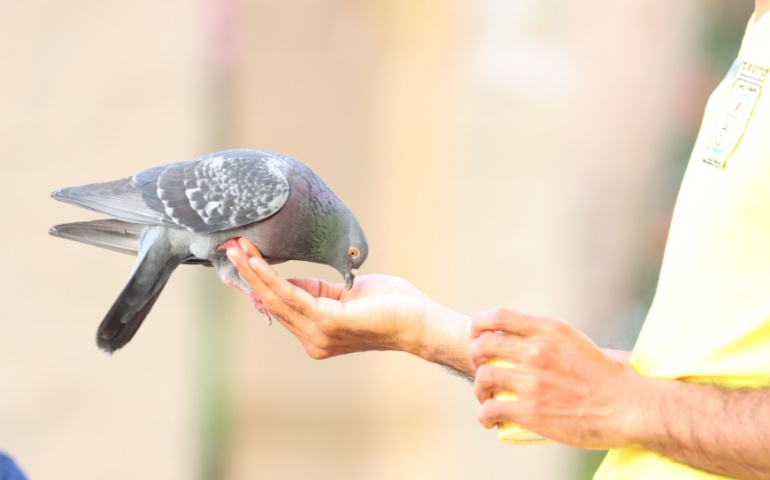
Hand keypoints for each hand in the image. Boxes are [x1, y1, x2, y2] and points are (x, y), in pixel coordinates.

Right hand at [226, 238, 471, 372]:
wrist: (418, 320)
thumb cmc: (391, 306)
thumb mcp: (346, 294)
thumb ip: (319, 291)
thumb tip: (291, 282)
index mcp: (317, 333)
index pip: (281, 306)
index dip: (262, 281)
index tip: (246, 256)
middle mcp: (313, 339)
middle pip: (272, 302)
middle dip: (251, 272)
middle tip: (232, 247)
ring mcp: (319, 334)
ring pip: (277, 297)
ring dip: (255, 271)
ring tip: (238, 248)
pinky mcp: (328, 322)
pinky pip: (292, 295)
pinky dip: (272, 276)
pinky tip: (258, 260)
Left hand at [468, 307, 646, 448]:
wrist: (629, 407)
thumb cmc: (607, 378)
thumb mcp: (576, 342)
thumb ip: (549, 339)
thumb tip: (524, 340)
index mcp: (548, 330)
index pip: (499, 316)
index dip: (479, 324)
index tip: (475, 334)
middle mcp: (536, 351)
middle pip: (483, 346)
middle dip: (475, 357)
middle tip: (481, 370)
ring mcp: (531, 381)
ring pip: (483, 377)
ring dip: (479, 389)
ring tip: (487, 398)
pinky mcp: (530, 411)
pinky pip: (490, 409)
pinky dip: (484, 415)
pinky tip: (489, 419)